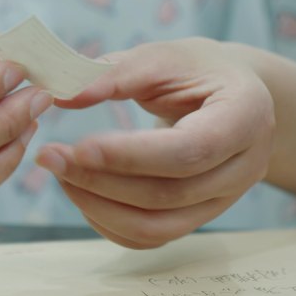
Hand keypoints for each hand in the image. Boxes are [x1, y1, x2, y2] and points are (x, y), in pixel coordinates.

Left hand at [36, 38, 274, 248]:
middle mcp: (245, 166)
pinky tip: (82, 193)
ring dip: (99, 207)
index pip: (191, 150)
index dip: (130, 155)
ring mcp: (225, 200)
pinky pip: (151, 237)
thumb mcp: (162, 57)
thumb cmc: (194, 70)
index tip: (78, 146)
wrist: (227, 94)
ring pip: (158, 227)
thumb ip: (115, 74)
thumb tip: (63, 96)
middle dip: (101, 181)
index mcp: (246, 116)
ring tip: (60, 174)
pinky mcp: (199, 216)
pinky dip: (109, 223)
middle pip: (169, 194)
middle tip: (50, 157)